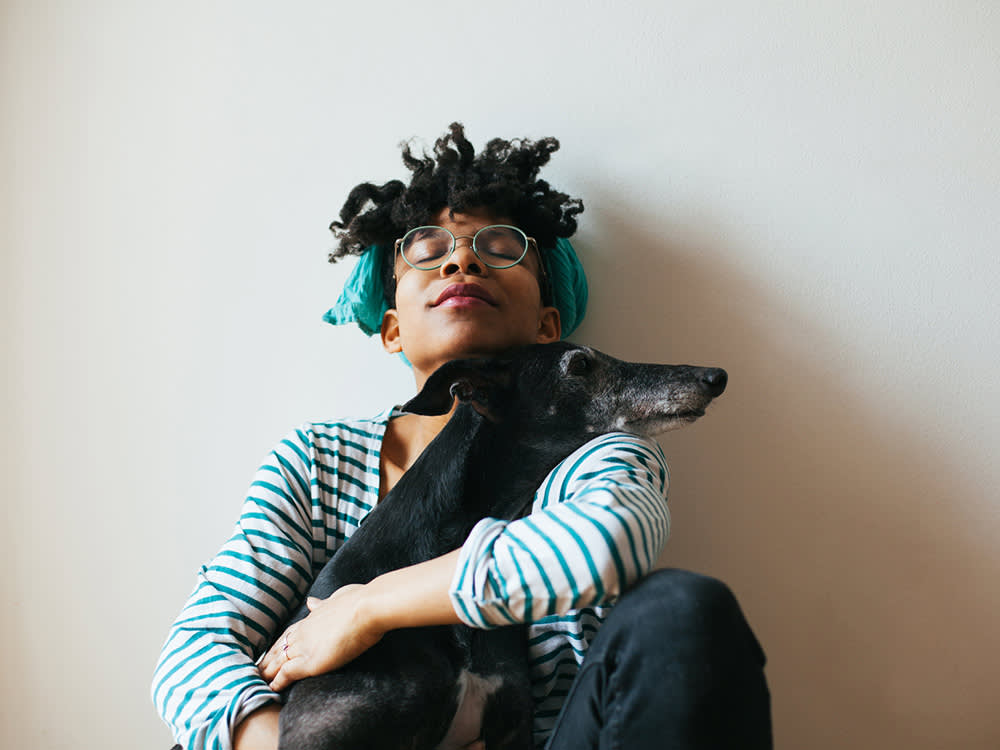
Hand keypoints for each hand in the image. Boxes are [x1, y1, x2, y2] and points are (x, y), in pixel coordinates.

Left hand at [258, 584, 383, 691]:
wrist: (365, 609)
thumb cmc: (358, 601)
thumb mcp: (336, 598)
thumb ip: (323, 603)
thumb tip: (312, 602)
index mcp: (310, 618)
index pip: (288, 634)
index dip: (278, 644)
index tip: (271, 652)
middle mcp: (303, 632)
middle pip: (279, 648)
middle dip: (268, 659)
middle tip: (257, 669)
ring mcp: (304, 647)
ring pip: (278, 662)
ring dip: (267, 672)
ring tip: (258, 681)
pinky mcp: (309, 662)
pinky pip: (287, 674)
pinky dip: (278, 681)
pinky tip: (272, 688)